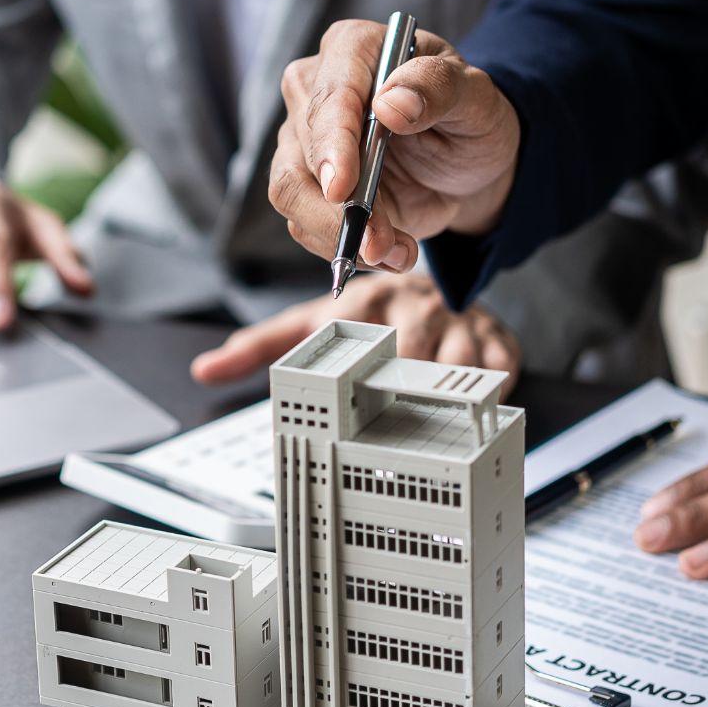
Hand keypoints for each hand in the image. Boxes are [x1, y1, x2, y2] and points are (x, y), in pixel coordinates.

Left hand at [189, 274, 522, 388]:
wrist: (434, 287)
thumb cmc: (369, 313)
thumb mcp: (313, 323)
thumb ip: (261, 347)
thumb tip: (205, 369)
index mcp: (365, 302)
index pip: (360, 334)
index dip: (362, 365)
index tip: (357, 393)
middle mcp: (412, 306)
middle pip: (414, 356)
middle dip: (407, 389)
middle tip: (396, 419)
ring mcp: (456, 320)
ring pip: (460, 363)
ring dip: (449, 393)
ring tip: (436, 419)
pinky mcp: (495, 335)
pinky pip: (502, 367)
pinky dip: (492, 390)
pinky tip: (476, 403)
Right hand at [267, 20, 520, 271]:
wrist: (467, 165)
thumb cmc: (470, 119)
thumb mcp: (477, 99)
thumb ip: (439, 88)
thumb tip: (392, 104)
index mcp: (354, 48)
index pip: (330, 96)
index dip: (332, 143)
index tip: (342, 189)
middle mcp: (316, 87)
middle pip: (302, 149)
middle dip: (341, 207)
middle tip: (384, 244)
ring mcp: (305, 138)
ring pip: (290, 191)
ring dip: (338, 234)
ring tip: (394, 253)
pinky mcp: (307, 183)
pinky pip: (304, 222)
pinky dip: (342, 246)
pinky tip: (390, 250)